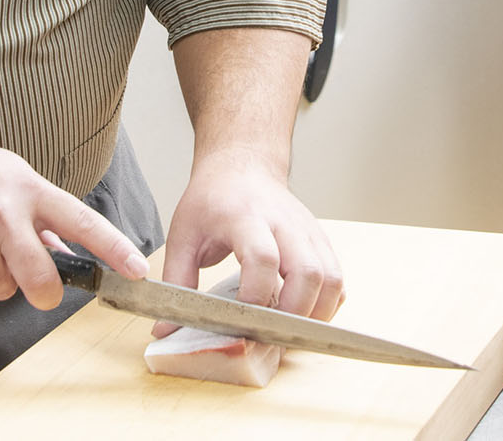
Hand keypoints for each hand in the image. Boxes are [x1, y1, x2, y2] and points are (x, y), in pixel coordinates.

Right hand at [0, 124, 147, 308]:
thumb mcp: (11, 174)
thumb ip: (38, 211)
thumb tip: (60, 246)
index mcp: (30, 190)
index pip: (82, 222)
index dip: (113, 249)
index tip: (137, 271)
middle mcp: (5, 215)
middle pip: (41, 281)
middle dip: (44, 293)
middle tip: (39, 289)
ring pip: (0, 289)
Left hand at [153, 146, 343, 336]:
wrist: (243, 166)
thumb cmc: (212, 200)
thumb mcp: (183, 236)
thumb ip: (176, 283)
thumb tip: (164, 331)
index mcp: (245, 217)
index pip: (263, 258)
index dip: (256, 296)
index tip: (241, 321)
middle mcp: (284, 223)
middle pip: (308, 272)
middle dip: (293, 314)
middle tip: (270, 335)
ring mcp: (308, 232)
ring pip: (332, 278)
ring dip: (315, 314)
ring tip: (287, 331)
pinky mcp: (321, 241)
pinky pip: (338, 279)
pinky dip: (327, 304)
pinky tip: (303, 314)